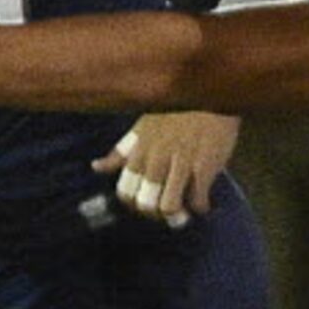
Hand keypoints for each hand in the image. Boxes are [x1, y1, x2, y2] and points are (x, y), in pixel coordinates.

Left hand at [93, 112, 239, 225]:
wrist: (211, 93)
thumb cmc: (178, 110)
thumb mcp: (143, 126)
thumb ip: (122, 150)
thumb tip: (96, 167)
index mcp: (139, 150)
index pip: (125, 192)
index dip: (135, 204)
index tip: (148, 203)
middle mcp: (156, 158)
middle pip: (145, 204)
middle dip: (156, 214)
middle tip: (167, 210)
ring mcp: (180, 162)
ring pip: (168, 207)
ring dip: (177, 216)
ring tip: (185, 210)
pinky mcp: (205, 166)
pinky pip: (197, 200)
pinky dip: (200, 207)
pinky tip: (203, 202)